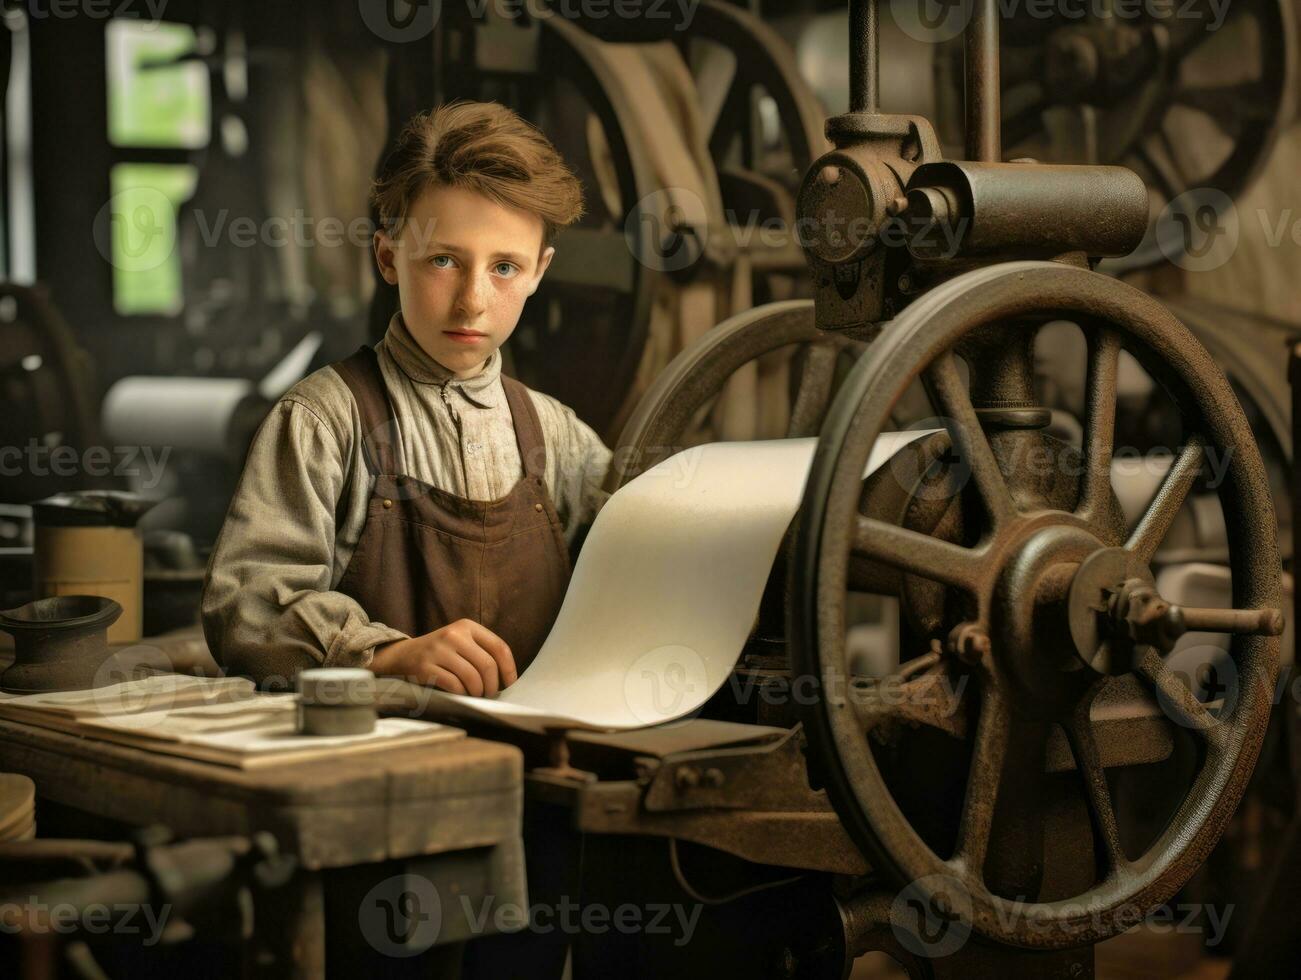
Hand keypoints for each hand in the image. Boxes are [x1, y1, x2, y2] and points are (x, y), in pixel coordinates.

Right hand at [371, 619, 516, 696]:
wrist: (404, 655)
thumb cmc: (441, 652)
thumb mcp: (461, 641)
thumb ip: (482, 651)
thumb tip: (507, 677)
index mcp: (467, 626)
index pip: (499, 647)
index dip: (509, 669)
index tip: (510, 684)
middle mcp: (453, 635)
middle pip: (487, 665)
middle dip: (492, 685)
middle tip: (490, 693)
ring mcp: (438, 651)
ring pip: (472, 677)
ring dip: (478, 692)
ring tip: (476, 695)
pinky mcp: (426, 667)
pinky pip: (454, 685)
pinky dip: (462, 693)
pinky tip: (461, 694)